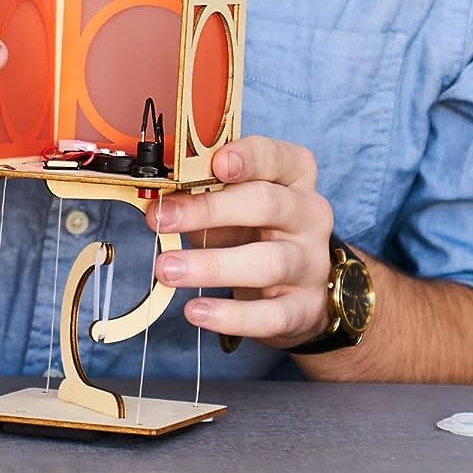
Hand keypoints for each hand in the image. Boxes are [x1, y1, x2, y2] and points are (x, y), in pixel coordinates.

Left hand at [145, 136, 333, 347]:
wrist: (299, 286)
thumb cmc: (256, 230)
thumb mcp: (234, 203)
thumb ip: (205, 196)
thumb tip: (162, 205)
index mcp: (294, 177)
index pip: (277, 157)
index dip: (248, 158)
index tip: (216, 164)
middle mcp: (308, 215)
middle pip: (267, 204)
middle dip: (209, 210)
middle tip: (162, 218)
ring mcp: (310, 262)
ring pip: (268, 262)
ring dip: (211, 266)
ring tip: (167, 269)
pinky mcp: (304, 307)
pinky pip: (271, 314)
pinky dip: (231, 315)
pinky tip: (197, 311)